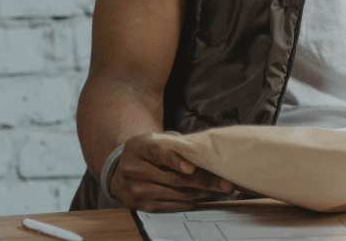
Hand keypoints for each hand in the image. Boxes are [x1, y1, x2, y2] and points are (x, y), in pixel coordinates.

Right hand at [109, 132, 235, 211]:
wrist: (120, 171)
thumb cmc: (147, 152)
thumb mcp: (155, 139)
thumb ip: (175, 143)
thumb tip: (204, 150)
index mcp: (137, 147)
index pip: (157, 153)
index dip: (175, 160)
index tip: (192, 167)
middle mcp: (133, 170)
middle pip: (173, 178)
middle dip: (203, 181)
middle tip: (225, 183)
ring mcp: (137, 190)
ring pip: (176, 194)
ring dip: (203, 193)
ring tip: (222, 190)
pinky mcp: (143, 205)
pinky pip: (172, 205)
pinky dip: (192, 201)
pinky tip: (206, 196)